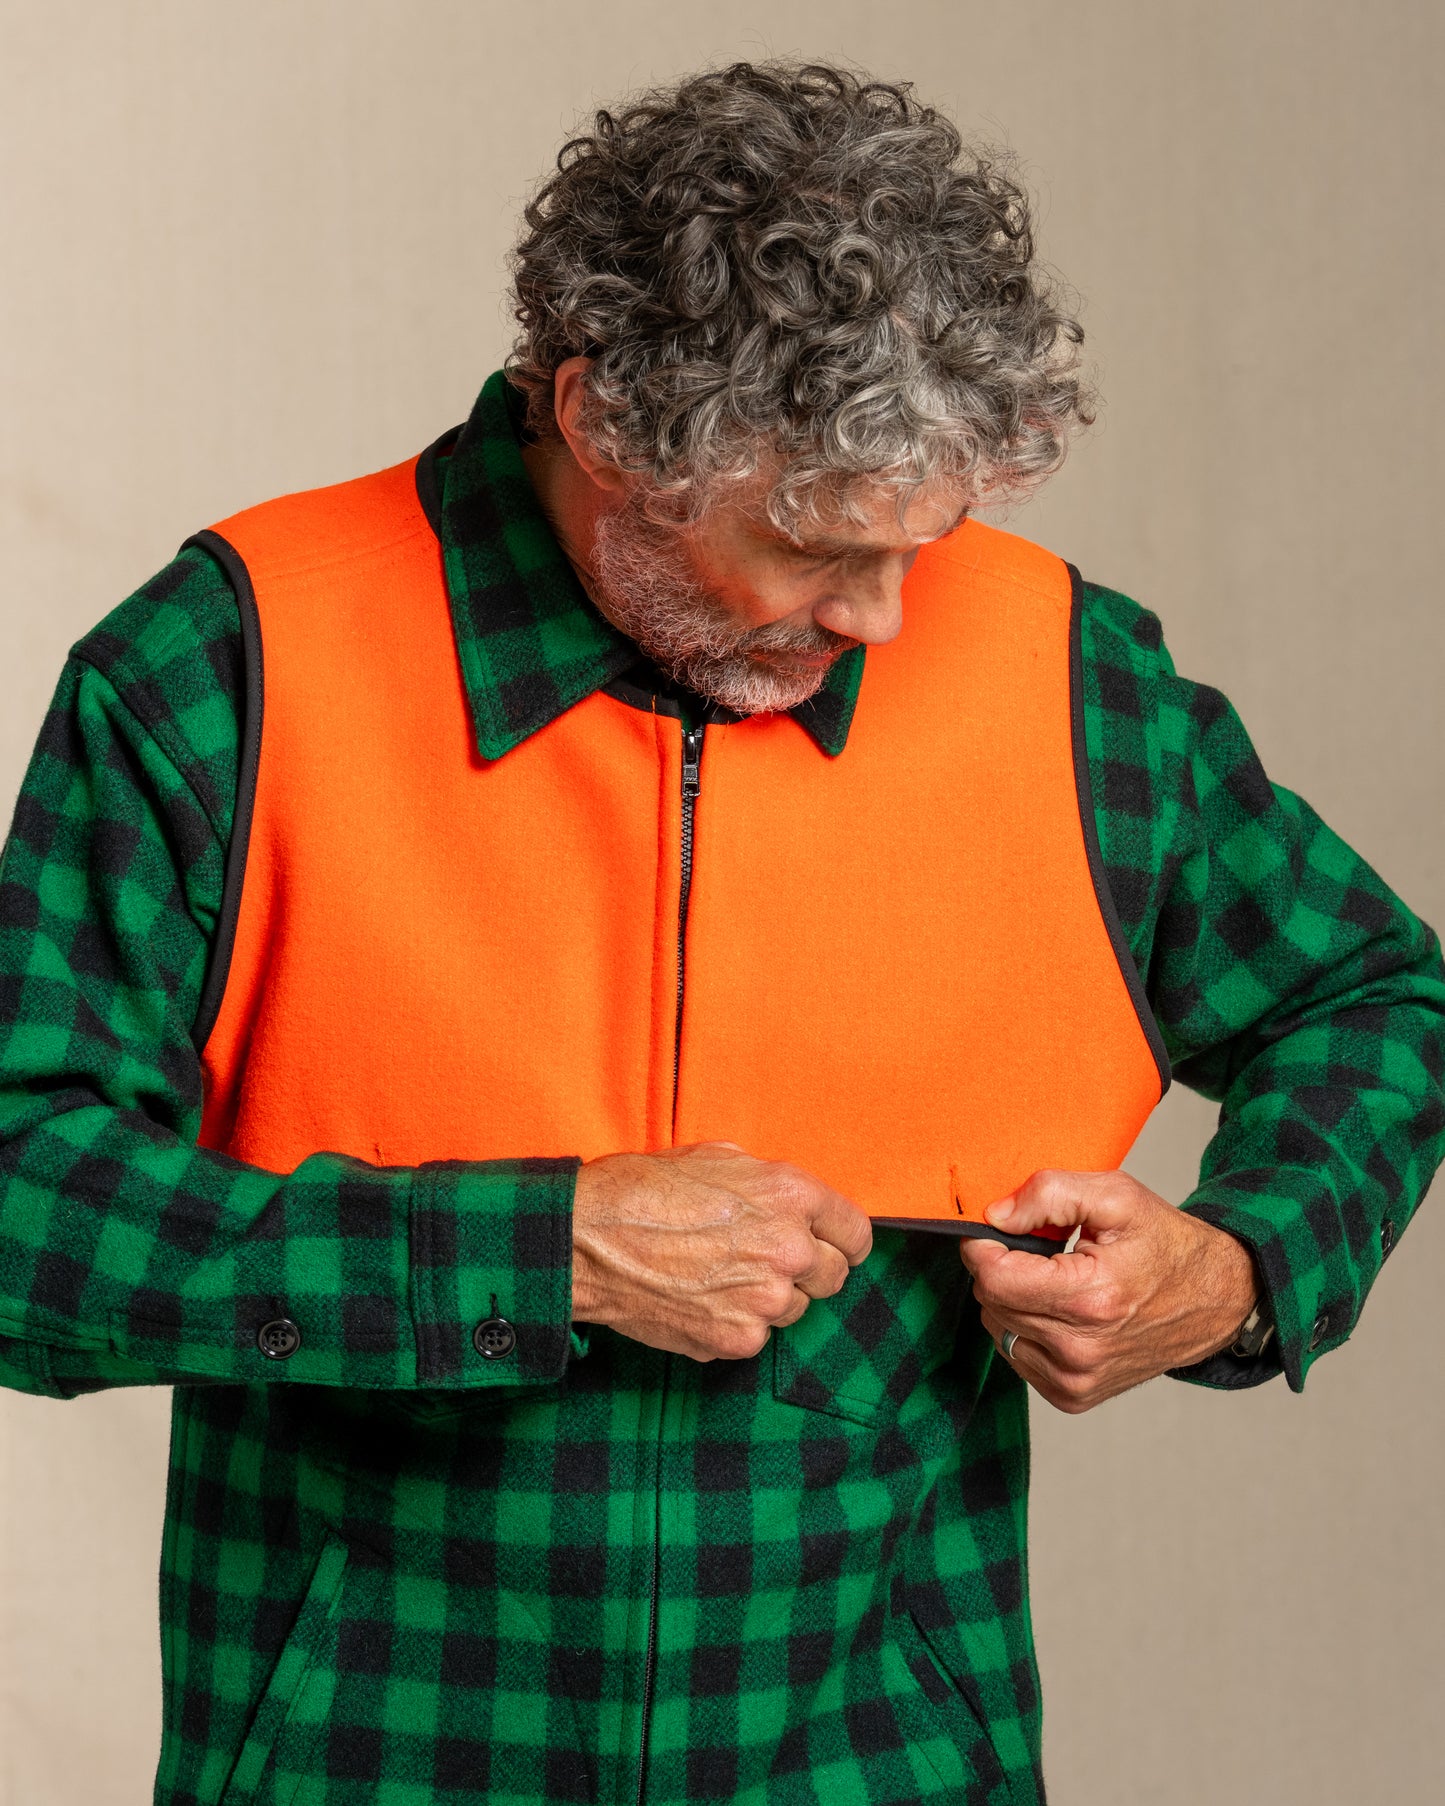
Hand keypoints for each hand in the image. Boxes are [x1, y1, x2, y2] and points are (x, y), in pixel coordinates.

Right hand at [571, 1142, 872, 1361]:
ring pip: (793, 1309)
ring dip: (768, 1297)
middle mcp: (789, 1249)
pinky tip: (699, 1298)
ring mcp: (765, 1300)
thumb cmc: (645, 1189)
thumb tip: (789, 1204)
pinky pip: (755, 1335)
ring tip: (718, 1275)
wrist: (590, 1238)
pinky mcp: (737, 1340)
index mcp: (792, 1195)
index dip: (842, 1240)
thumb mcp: (719, 1157)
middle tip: (766, 1260)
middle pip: (833, 1277)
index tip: (831, 1246)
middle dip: (807, 1270)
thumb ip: (769, 1184)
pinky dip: (734, 1322)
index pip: (856, 1233)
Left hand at [957, 1169, 1258, 1413]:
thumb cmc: (1165, 1245)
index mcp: (1092, 1299)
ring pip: (998, 1329)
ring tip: (1058, 1281)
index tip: (998, 1230)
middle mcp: (1081, 1350)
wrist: (1214, 1300)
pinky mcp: (1074, 1396)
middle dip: (1003, 1268)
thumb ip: (1049, 1194)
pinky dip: (1026, 1328)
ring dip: (1014, 1300)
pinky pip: (1016, 1355)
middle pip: (992, 1302)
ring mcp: (1077, 1380)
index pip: (994, 1278)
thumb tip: (996, 1216)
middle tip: (1042, 1251)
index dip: (984, 1246)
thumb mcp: (1116, 1196)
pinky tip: (1062, 1311)